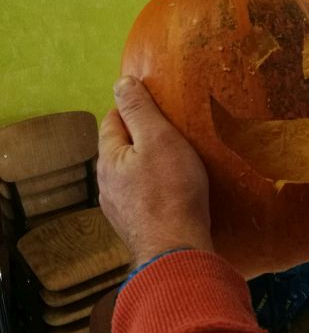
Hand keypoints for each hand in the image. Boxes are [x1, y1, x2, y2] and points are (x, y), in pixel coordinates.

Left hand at [98, 76, 213, 265]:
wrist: (177, 251)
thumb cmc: (171, 191)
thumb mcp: (158, 139)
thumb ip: (139, 109)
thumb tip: (121, 82)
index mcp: (108, 158)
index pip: (113, 119)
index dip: (135, 108)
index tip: (159, 107)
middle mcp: (106, 184)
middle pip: (122, 147)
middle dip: (143, 137)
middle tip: (174, 133)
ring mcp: (119, 208)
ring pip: (132, 174)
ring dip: (149, 165)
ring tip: (177, 162)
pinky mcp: (135, 226)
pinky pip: (143, 196)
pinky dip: (155, 188)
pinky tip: (175, 192)